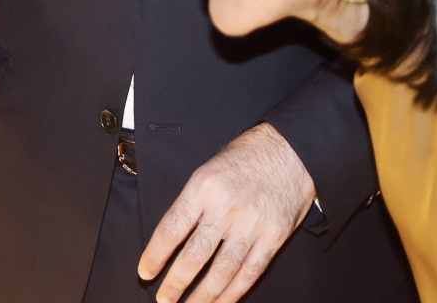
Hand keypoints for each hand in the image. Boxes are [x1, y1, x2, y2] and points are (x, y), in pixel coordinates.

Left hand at [139, 123, 313, 302]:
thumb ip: (192, 202)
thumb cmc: (246, 157)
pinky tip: (220, 302)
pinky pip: (249, 272)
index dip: (155, 256)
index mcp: (203, 187)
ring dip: (202, 296)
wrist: (291, 150)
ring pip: (221, 271)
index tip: (145, 272)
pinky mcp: (273, 237)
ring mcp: (251, 225)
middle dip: (175, 283)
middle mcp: (225, 208)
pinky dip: (233, 292)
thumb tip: (172, 239)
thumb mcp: (209, 168)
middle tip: (164, 299)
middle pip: (194, 256)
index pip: (171, 229)